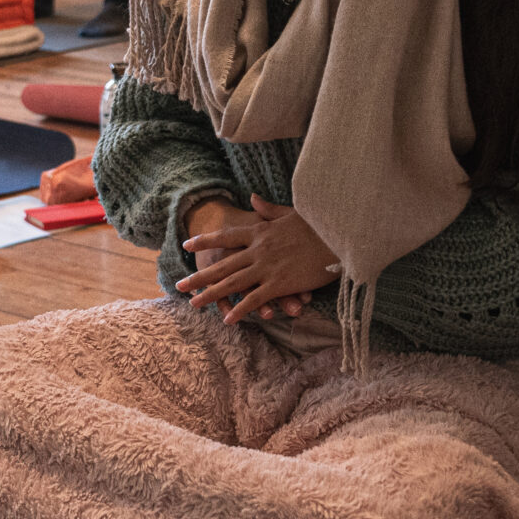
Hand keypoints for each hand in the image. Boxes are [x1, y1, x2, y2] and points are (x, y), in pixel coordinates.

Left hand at [177, 194, 337, 324]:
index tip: (187, 245)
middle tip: (180, 285)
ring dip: (211, 295)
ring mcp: (267, 267)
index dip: (206, 240)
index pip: (226, 235)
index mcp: (260, 231)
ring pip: (232, 283)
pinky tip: (227, 319)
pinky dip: (240, 309)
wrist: (339, 235)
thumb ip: (267, 210)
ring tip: (193, 304)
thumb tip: (252, 198)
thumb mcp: (290, 212)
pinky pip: (255, 298)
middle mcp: (258, 249)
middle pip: (223, 264)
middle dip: (200, 276)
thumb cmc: (319, 223)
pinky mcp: (280, 283)